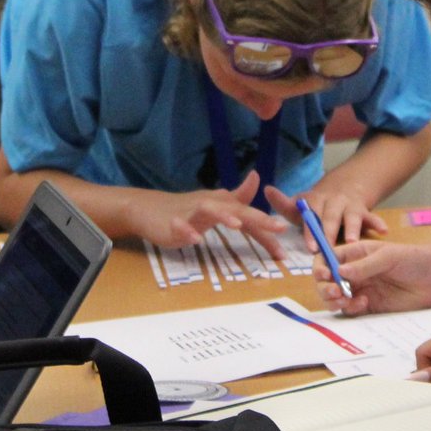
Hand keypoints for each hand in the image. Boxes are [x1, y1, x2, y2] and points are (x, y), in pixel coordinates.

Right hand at [126, 172, 289, 257]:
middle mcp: (210, 205)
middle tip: (278, 226)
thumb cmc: (187, 210)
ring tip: (236, 225)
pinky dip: (186, 231)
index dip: (267, 230)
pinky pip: (179, 226)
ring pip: (208, 210)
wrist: (148, 209)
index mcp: (222, 205)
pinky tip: (194, 239)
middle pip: (236, 208)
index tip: (283, 253)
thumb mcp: (216, 204)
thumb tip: (257, 177)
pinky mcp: (172, 223)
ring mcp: (190, 213)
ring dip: (223, 216)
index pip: (249, 216)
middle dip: (258, 217)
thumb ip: (238, 196)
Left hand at [264, 184, 386, 250]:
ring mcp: (350, 206)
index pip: (311, 216)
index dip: (311, 231)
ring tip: (353, 241)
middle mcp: (333, 202)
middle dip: (329, 233)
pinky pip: (372, 217)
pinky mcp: (365, 211)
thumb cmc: (318, 205)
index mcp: (316, 201)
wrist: (346, 185)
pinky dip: (378, 223)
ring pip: (352, 217)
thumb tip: (267, 189)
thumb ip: (285, 203)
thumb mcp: (302, 203)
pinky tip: (383, 231)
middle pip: (330, 218)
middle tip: (328, 251)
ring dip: (353, 228)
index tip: (311, 247)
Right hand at [313, 239, 430, 314]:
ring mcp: (360, 288)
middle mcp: (354, 271)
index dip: (320, 266)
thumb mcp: (387, 256)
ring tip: (344, 299)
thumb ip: (363, 266)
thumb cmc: (414, 259)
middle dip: (324, 286)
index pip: (327, 258)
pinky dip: (350, 308)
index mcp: (355, 253)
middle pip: (326, 280)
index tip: (323, 275)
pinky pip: (350, 310)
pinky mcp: (369, 305)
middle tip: (335, 291)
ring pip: (334, 297)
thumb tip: (338, 273)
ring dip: (333, 299)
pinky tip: (363, 303)